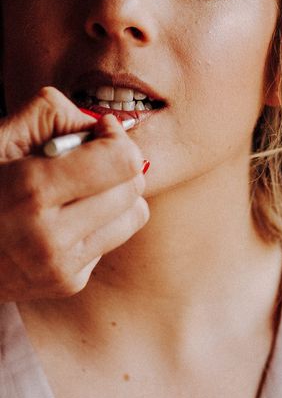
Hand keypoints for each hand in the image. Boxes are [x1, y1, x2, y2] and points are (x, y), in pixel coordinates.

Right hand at [0, 87, 148, 299]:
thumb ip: (51, 114)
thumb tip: (106, 124)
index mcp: (30, 191)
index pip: (124, 161)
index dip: (116, 138)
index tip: (98, 132)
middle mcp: (49, 236)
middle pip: (134, 186)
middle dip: (117, 165)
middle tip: (85, 161)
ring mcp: (60, 266)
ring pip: (135, 213)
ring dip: (115, 196)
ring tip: (76, 191)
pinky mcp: (68, 284)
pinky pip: (114, 239)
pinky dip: (98, 224)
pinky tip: (62, 220)